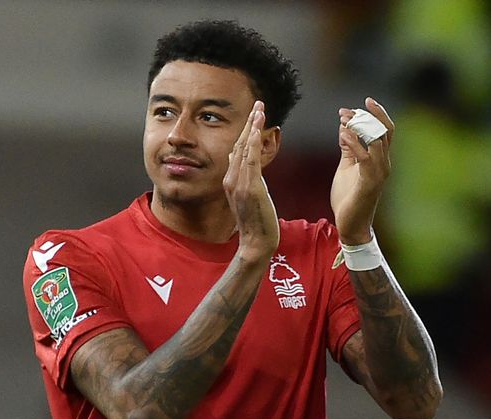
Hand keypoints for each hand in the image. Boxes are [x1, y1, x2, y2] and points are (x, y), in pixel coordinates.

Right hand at [223, 101, 279, 260]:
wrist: (256, 243)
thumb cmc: (256, 223)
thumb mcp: (247, 196)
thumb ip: (244, 178)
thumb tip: (240, 160)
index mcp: (231, 180)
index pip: (237, 149)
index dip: (245, 131)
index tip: (253, 115)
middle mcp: (231, 179)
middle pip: (239, 144)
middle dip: (249, 122)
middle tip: (258, 103)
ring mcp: (238, 183)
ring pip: (244, 148)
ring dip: (252, 126)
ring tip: (260, 108)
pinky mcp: (248, 188)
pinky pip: (249, 159)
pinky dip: (252, 141)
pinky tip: (257, 128)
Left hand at [331, 97, 393, 244]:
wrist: (350, 225)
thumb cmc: (349, 197)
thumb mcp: (347, 167)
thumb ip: (348, 148)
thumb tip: (344, 127)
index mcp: (380, 159)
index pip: (384, 130)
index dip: (373, 114)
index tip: (351, 107)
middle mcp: (384, 164)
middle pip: (384, 131)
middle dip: (367, 115)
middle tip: (346, 110)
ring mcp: (379, 173)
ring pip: (377, 141)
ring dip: (360, 127)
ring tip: (343, 119)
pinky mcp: (370, 182)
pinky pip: (366, 158)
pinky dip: (354, 143)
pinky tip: (342, 135)